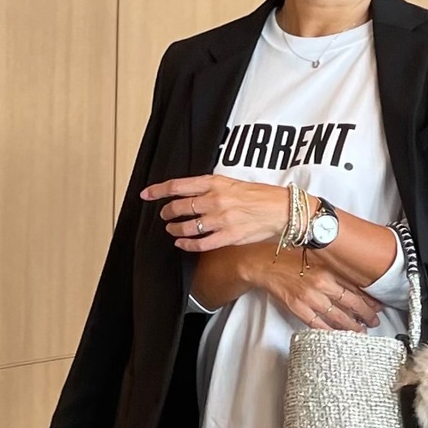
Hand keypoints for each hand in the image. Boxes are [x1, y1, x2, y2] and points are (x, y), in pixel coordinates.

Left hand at [141, 174, 295, 251]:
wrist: (281, 210)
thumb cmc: (260, 196)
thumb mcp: (232, 183)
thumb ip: (211, 188)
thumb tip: (192, 193)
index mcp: (215, 182)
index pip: (178, 185)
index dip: (158, 190)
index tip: (146, 194)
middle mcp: (215, 200)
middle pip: (179, 207)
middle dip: (166, 212)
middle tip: (163, 216)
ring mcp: (221, 219)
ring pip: (187, 226)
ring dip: (175, 229)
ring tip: (171, 229)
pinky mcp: (228, 237)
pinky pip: (200, 243)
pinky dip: (186, 244)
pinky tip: (181, 244)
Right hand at [255, 249, 382, 332]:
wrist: (265, 264)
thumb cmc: (290, 259)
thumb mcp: (317, 258)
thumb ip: (334, 270)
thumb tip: (354, 282)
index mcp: (328, 270)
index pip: (355, 287)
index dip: (369, 299)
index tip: (378, 306)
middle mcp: (322, 284)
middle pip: (351, 303)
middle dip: (365, 315)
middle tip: (374, 322)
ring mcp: (310, 298)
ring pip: (337, 317)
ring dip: (351, 326)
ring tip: (360, 332)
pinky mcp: (298, 308)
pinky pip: (318, 324)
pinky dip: (330, 331)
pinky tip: (338, 335)